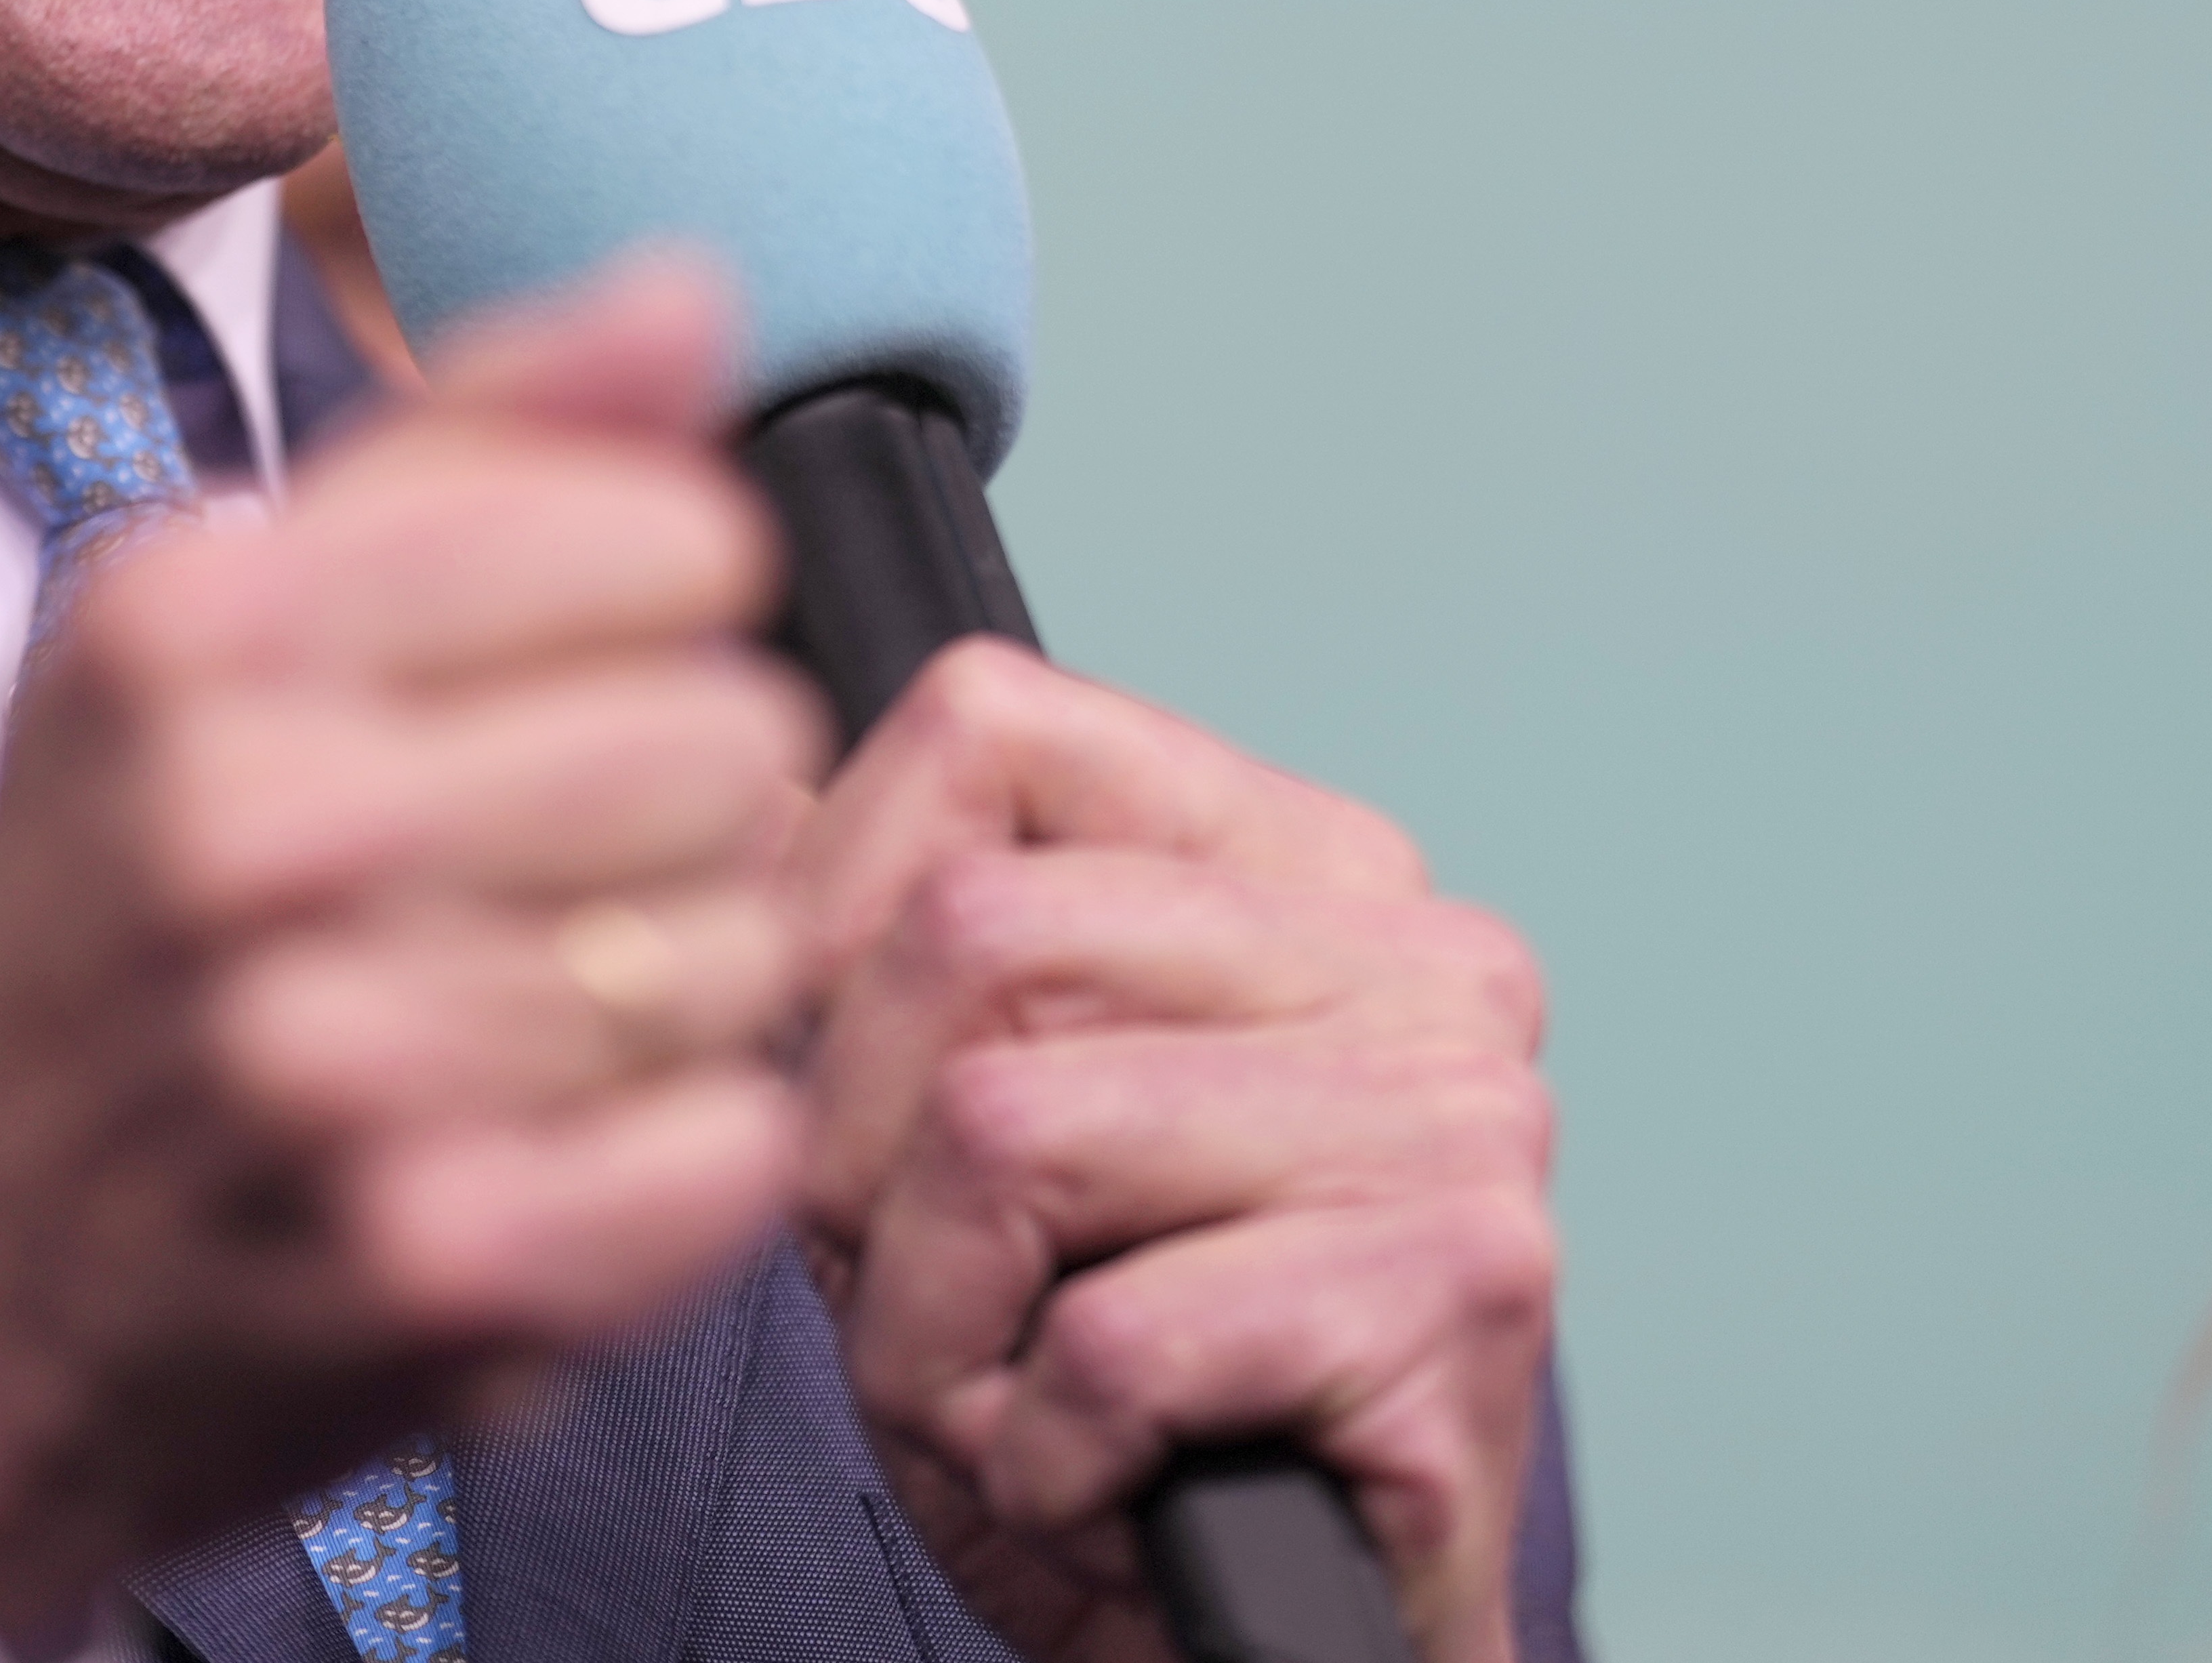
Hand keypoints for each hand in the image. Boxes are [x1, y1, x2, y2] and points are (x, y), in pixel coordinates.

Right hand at [0, 256, 824, 1647]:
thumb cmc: (111, 911)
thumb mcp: (209, 625)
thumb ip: (475, 441)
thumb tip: (693, 292)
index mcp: (206, 627)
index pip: (672, 536)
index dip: (665, 604)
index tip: (571, 667)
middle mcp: (256, 825)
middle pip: (732, 736)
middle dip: (682, 798)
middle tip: (552, 860)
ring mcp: (339, 1057)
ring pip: (747, 944)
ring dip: (687, 981)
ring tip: (539, 1004)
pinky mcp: (430, 1261)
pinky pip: (731, 1145)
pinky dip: (683, 1154)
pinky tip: (557, 1142)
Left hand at [789, 645, 1556, 1662]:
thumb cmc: (1118, 1408)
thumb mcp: (957, 1139)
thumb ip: (891, 947)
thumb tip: (751, 788)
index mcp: (1311, 867)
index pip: (992, 723)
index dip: (834, 904)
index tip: (831, 1073)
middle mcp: (1420, 961)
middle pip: (973, 930)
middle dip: (859, 1155)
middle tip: (924, 1299)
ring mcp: (1459, 1121)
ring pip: (1007, 1129)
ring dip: (932, 1328)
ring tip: (1003, 1404)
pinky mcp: (1459, 1296)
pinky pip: (1105, 1342)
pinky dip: (1036, 1457)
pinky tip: (1101, 1488)